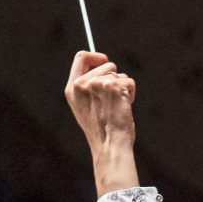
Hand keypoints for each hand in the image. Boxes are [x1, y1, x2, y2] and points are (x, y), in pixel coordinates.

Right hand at [63, 51, 140, 195]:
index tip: (105, 60)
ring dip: (123, 87)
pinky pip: (129, 81)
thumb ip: (89, 88)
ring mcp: (96, 84)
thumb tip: (107, 70)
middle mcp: (81, 84)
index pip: (81, 57)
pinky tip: (125, 107)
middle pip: (105, 64)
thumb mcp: (85, 107)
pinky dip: (131, 93)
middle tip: (114, 98)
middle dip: (115, 78)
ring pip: (119, 74)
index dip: (95, 56)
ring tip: (118, 106)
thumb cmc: (102, 131)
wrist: (110, 146)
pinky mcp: (113, 86)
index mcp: (71, 88)